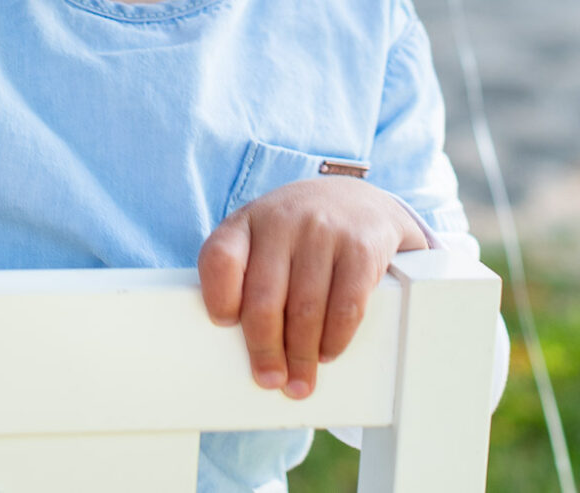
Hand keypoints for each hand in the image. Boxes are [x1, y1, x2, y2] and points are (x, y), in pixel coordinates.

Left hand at [198, 177, 427, 397]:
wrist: (359, 199)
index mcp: (248, 220)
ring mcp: (323, 231)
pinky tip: (328, 353)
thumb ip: (245, 275)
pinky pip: (345, 307)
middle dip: (265, 349)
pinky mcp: (360, 247)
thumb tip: (241, 347)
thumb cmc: (299, 231)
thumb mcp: (263, 236)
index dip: (218, 297)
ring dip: (302, 355)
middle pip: (264, 298)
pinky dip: (335, 340)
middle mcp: (282, 220)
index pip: (220, 258)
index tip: (224, 326)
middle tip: (269, 379)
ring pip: (306, 310)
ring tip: (300, 380)